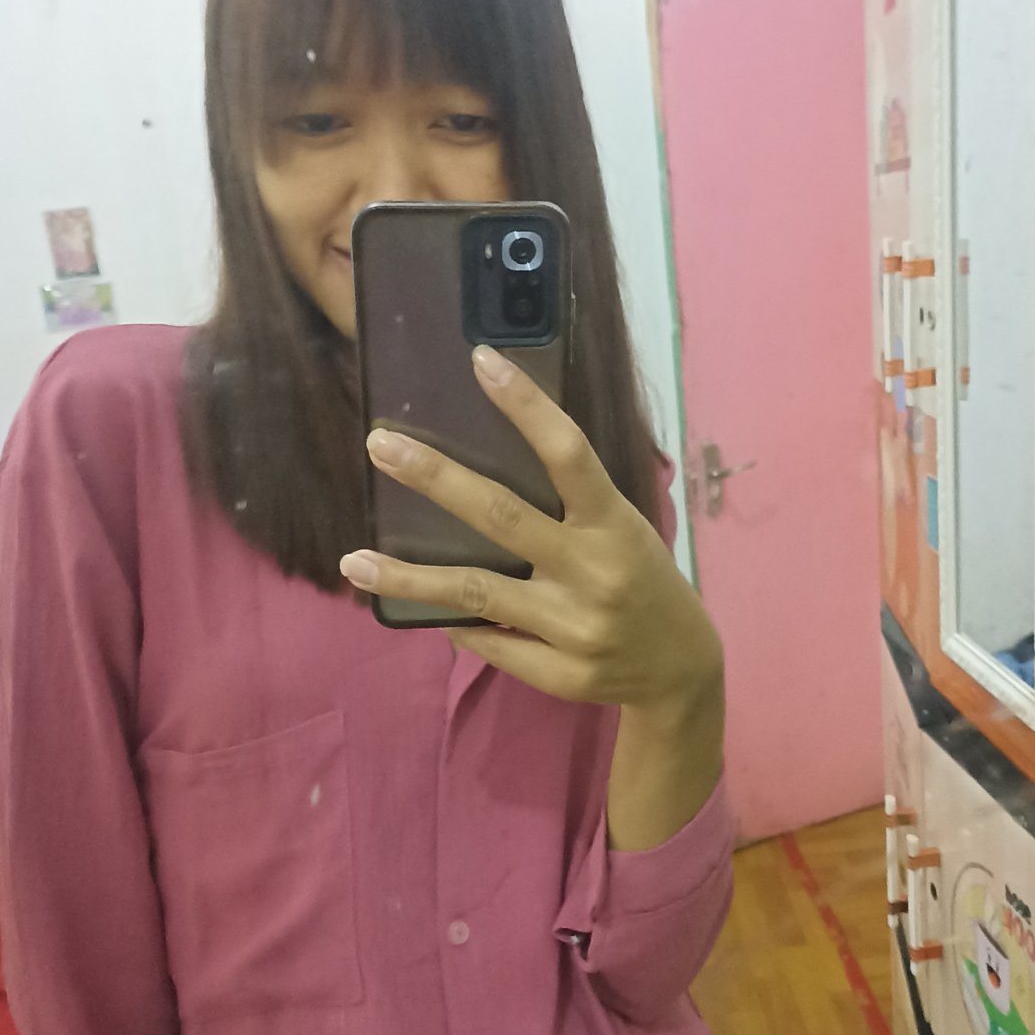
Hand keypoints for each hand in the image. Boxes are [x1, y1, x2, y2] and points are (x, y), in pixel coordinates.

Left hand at [340, 347, 721, 717]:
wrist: (681, 671)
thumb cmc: (642, 581)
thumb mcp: (624, 530)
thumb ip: (572, 504)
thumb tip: (487, 463)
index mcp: (614, 525)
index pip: (569, 454)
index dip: (526, 406)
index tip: (481, 361)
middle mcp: (593, 572)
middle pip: (502, 516)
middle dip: (436, 478)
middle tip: (380, 445)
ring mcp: (574, 626)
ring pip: (475, 591)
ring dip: (408, 576)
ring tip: (353, 561)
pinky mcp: (560, 674)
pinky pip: (488, 641)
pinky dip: (456, 623)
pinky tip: (426, 612)